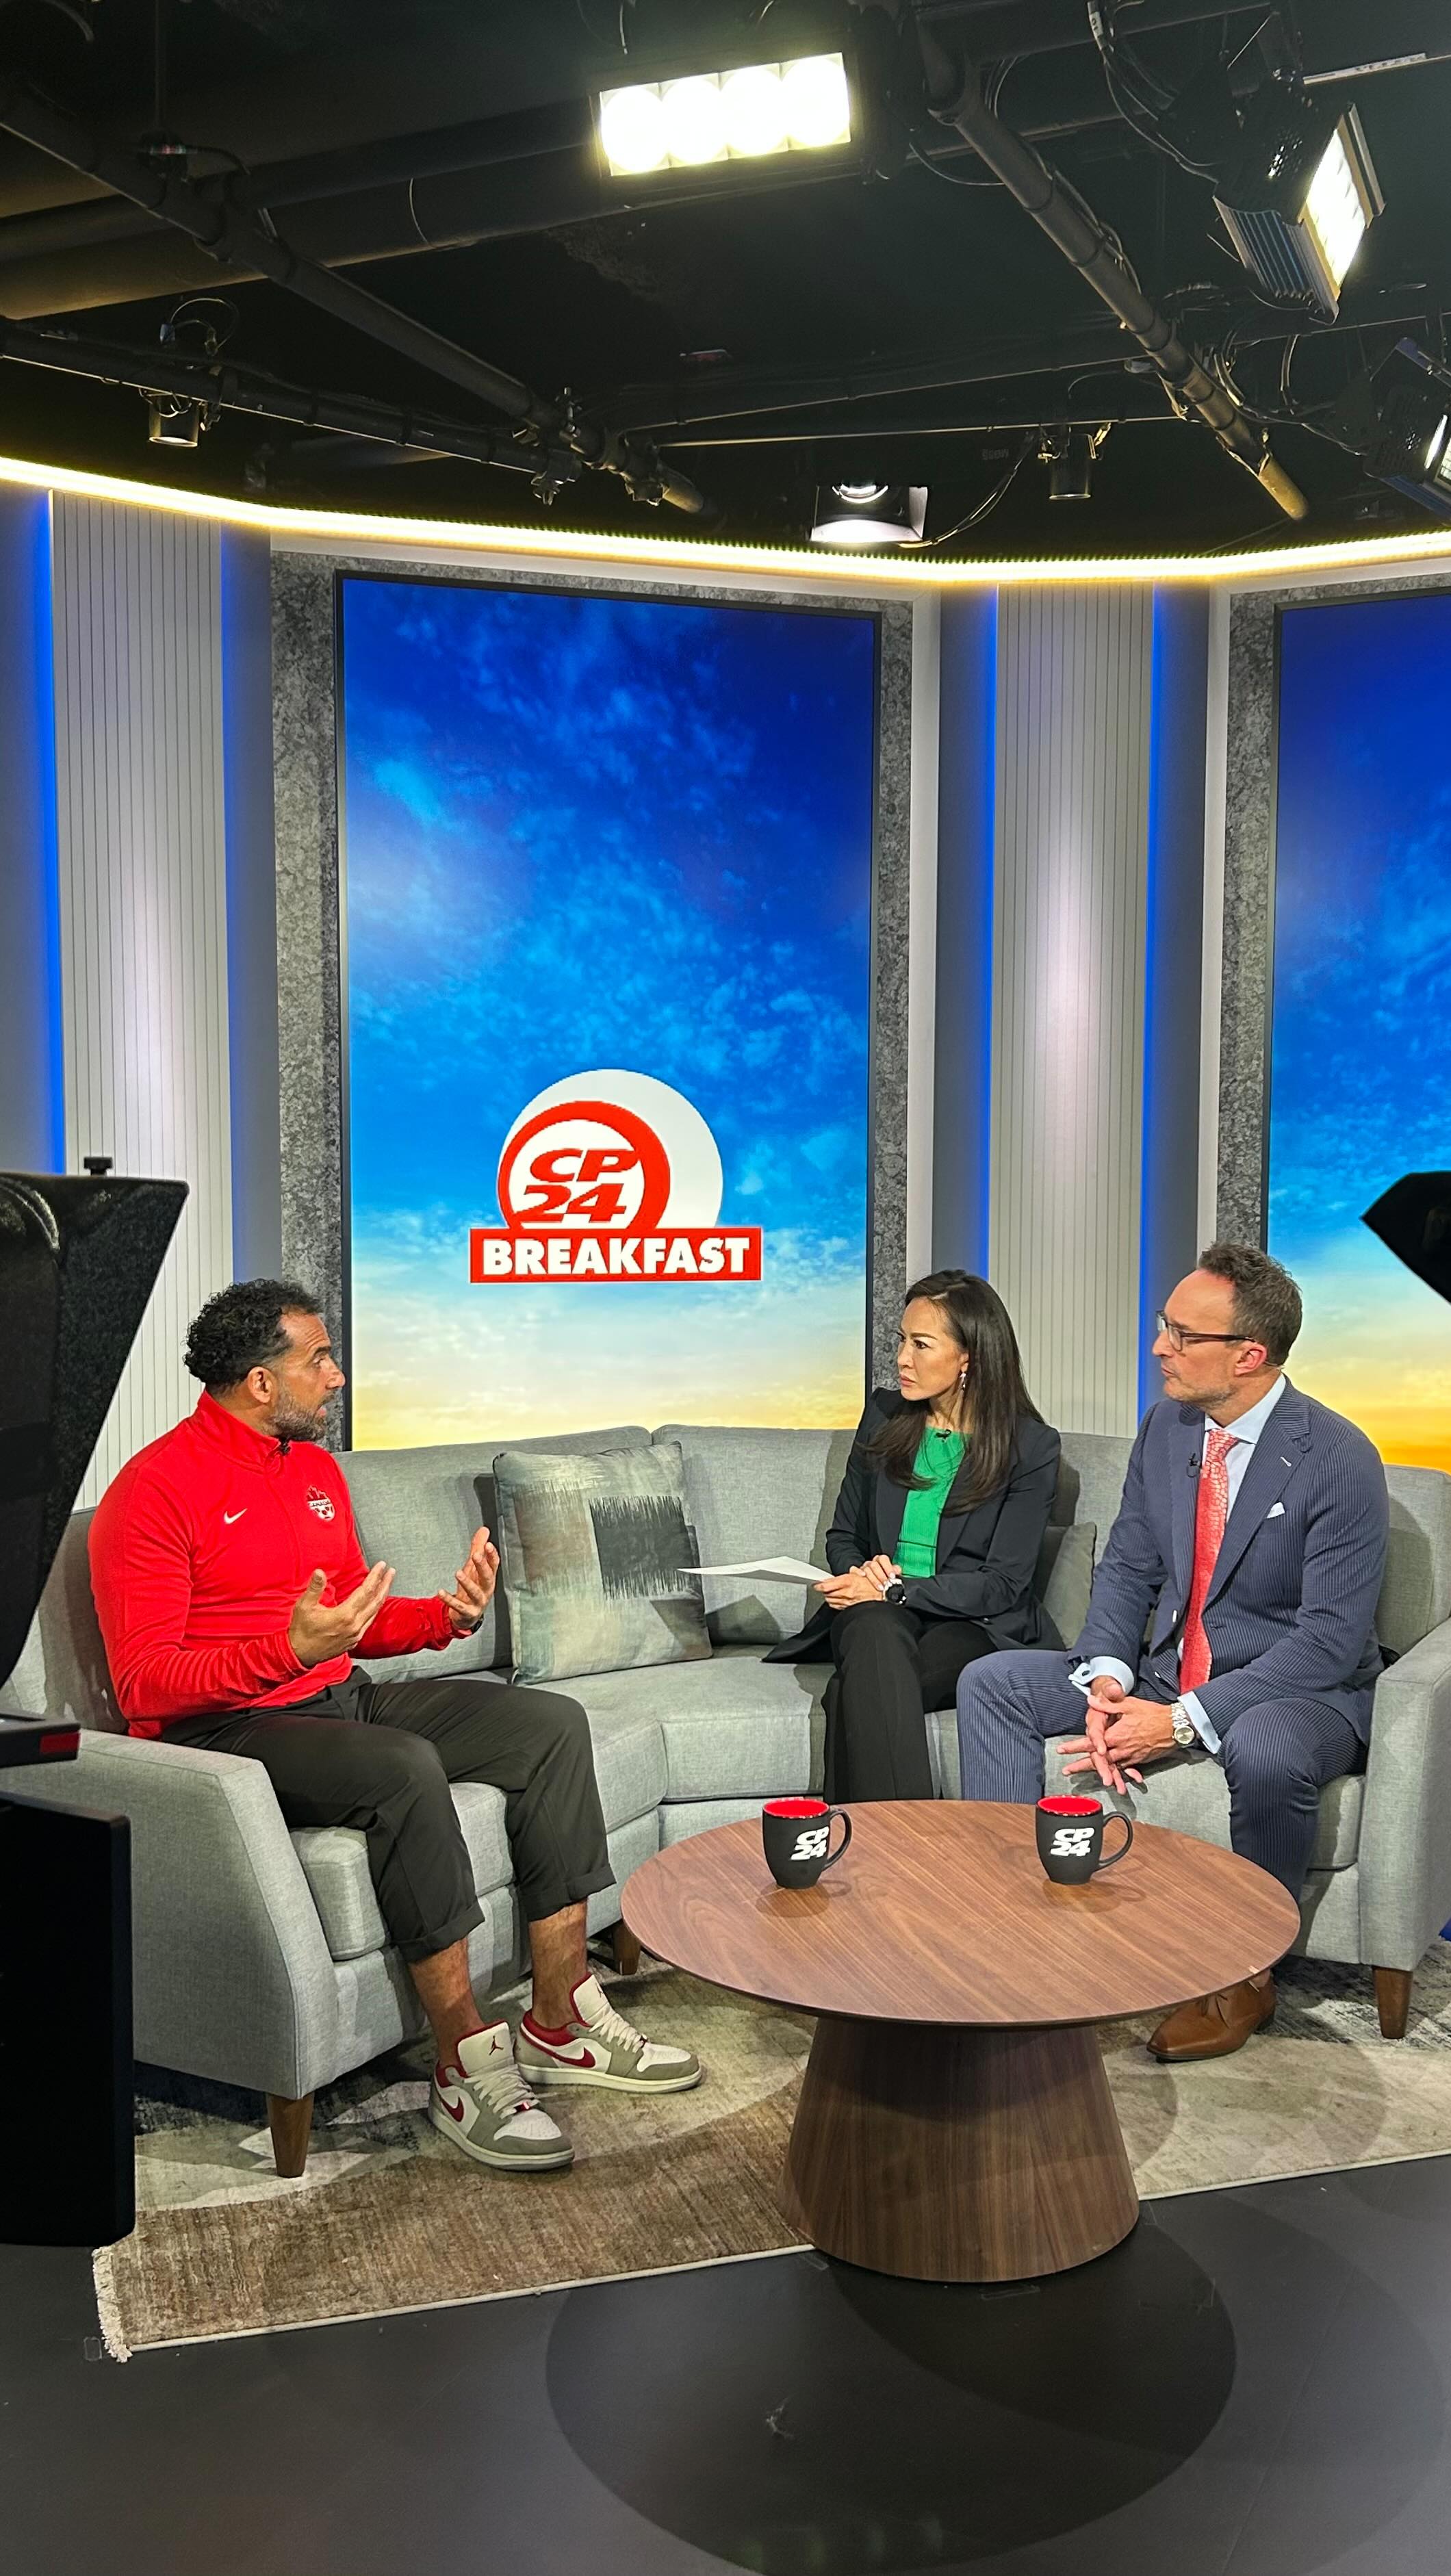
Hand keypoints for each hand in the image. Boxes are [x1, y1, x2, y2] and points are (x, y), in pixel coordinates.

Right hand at [289, 1561, 393, 1667]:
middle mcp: (354, 1626)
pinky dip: (374, 1609)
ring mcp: (355, 1634)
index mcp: (344, 1615)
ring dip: (382, 1596)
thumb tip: (319, 1572)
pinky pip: (369, 1621)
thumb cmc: (301, 1632)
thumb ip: (314, 1588)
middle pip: (375, 1601)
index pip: (366, 1591)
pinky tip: (374, 1604)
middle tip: (391, 1572)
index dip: (375, 1576)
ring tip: (386, 1584)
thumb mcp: (304, 1606)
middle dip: (385, 1584)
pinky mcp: (354, 1640)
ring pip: (375, 1612)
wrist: (300, 1655)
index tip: (381, 1566)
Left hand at [442, 1524, 499, 1634]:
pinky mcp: (467, 1612)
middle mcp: (486, 1590)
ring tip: (458, 1573)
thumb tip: (484, 1530)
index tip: (488, 1545)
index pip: (494, 1565)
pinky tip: (441, 1592)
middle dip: (482, 1566)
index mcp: (488, 1578)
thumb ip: (478, 1548)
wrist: (467, 1616)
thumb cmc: (472, 1589)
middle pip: (487, 1577)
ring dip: (467, 1582)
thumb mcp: (475, 1568)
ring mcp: (477, 1602)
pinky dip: (449, 1599)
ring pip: (474, 1592)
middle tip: (476, 1555)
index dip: (492, 1555)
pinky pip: (458, 1606)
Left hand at [816, 1555, 900, 1608]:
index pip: (827, 1584)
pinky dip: (834, 1602)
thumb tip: (845, 1573)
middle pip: (827, 1593)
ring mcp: (847, 1601)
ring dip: (828, 1596)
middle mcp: (846, 1592)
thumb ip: (851, 1573)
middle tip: (821, 1587)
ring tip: (829, 1592)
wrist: (883, 1597)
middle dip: (823, 1590)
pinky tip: (836, 1599)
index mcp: (848, 1581)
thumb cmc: (875, 1586)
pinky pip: (836, 1606)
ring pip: (830, 1600)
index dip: (819, 1584)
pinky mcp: (849, 1608)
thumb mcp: (861, 1574)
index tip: (816, 1583)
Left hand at [1061, 1696, 1176, 1791]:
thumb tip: (1090, 1700)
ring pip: (1110, 1767)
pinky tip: (1112, 1781)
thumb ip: (1108, 1703)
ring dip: (1097, 1773)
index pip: (1091, 1742)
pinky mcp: (1140, 1760)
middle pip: (1097, 1760)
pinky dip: (1117, 1776)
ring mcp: (1131, 1756)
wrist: (1175, 1725)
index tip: (1062, 1750)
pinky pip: (1125, 1770)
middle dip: (1081, 1765)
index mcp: (1116, 1735)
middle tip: (1067, 1771)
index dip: (1075, 1746)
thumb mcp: (1129, 1704)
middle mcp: (1121, 1748)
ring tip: (1086, 1780)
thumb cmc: (1152, 1713)